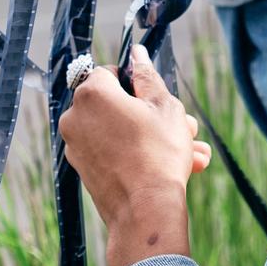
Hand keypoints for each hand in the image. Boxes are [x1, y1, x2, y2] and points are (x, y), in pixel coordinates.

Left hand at [58, 45, 211, 265]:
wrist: (146, 212)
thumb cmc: (158, 153)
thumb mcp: (164, 105)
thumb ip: (147, 75)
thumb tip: (136, 53)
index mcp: (92, 93)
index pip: (112, 71)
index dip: (137, 82)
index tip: (156, 98)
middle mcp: (75, 117)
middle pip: (118, 103)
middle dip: (153, 114)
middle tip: (184, 127)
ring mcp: (76, 145)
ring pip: (121, 130)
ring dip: (153, 136)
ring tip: (191, 152)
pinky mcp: (83, 169)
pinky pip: (114, 151)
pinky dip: (138, 154)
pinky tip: (175, 166)